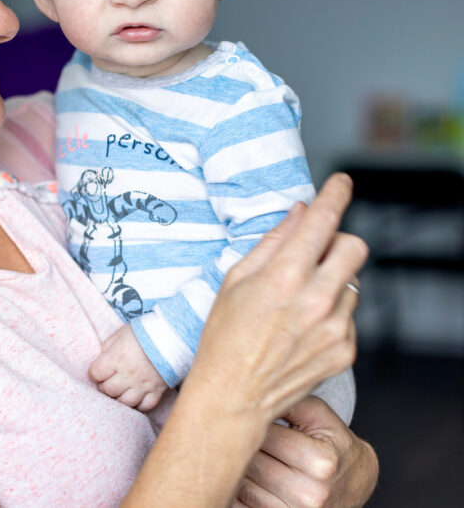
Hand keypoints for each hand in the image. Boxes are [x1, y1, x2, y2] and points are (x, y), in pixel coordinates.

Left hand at [90, 324, 169, 410]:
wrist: (173, 335)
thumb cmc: (144, 332)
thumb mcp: (121, 334)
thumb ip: (108, 348)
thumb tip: (102, 359)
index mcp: (116, 358)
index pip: (96, 373)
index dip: (95, 373)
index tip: (98, 371)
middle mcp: (128, 374)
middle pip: (108, 390)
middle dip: (105, 387)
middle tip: (108, 382)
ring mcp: (143, 385)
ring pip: (125, 402)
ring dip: (119, 398)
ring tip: (121, 391)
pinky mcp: (158, 391)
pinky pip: (146, 407)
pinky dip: (139, 405)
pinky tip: (136, 398)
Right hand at [185, 174, 367, 425]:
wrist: (234, 396)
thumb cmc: (223, 336)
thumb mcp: (234, 280)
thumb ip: (271, 243)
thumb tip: (298, 213)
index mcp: (284, 276)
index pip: (323, 222)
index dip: (335, 195)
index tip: (341, 182)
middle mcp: (316, 299)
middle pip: (354, 247)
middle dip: (337, 241)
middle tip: (315, 251)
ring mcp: (335, 327)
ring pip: (352, 282)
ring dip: (332, 281)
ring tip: (298, 302)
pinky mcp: (345, 349)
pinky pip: (350, 314)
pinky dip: (331, 312)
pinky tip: (302, 327)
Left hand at [232, 397, 377, 506]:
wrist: (354, 484)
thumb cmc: (332, 444)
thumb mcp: (320, 415)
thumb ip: (290, 401)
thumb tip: (250, 394)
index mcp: (323, 462)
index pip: (266, 434)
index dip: (252, 419)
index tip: (246, 411)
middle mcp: (311, 494)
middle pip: (251, 461)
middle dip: (241, 443)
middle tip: (236, 429)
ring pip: (242, 484)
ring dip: (237, 466)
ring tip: (242, 451)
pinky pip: (241, 504)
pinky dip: (236, 488)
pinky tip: (243, 473)